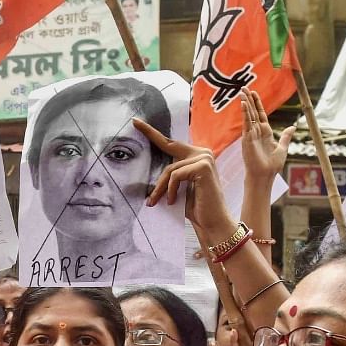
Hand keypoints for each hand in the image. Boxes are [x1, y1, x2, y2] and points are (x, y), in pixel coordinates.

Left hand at [137, 118, 235, 239]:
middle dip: (150, 133)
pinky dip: (171, 190)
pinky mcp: (203, 166)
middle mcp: (202, 152)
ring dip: (160, 188)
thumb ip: (169, 176)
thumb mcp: (177, 189)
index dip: (153, 133)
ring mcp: (204, 158)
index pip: (171, 143)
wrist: (212, 222)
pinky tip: (172, 202)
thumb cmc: (195, 208)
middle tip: (134, 122)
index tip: (136, 122)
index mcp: (196, 156)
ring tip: (155, 202)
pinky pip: (176, 175)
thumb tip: (146, 174)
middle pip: (168, 147)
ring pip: (170, 169)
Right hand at [240, 90, 293, 182]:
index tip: (253, 93)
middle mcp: (256, 132)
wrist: (264, 175)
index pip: (260, 114)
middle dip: (248, 99)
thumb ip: (286, 137)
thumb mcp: (283, 148)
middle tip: (244, 88)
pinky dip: (245, 113)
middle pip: (252, 112)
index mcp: (265, 132)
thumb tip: (292, 127)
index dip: (257, 103)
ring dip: (245, 103)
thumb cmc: (272, 165)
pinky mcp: (247, 139)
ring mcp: (250, 134)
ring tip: (242, 92)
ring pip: (248, 115)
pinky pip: (246, 123)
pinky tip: (244, 104)